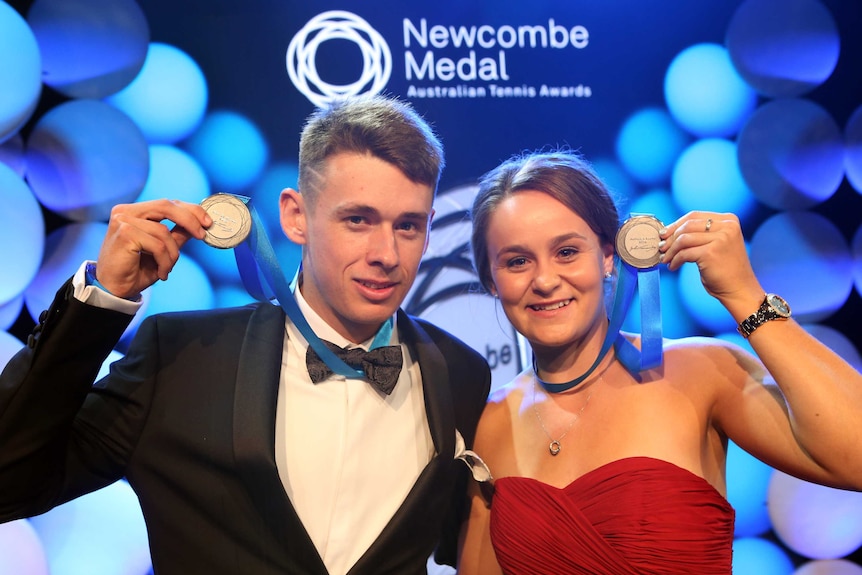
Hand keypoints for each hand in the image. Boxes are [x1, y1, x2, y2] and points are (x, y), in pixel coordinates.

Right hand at [95, 199, 212, 298]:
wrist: (114, 289)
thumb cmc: (136, 270)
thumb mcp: (162, 250)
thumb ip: (176, 235)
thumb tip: (199, 224)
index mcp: (134, 212)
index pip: (167, 203)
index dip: (190, 210)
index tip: (207, 221)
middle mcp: (126, 212)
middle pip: (166, 206)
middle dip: (190, 219)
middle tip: (202, 235)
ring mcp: (123, 221)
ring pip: (164, 232)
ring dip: (172, 254)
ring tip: (167, 268)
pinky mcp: (124, 233)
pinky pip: (158, 245)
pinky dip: (165, 261)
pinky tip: (161, 272)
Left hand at [658, 212, 763, 315]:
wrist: (739, 289)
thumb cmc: (725, 269)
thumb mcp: (717, 243)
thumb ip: (701, 234)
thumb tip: (670, 231)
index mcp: (729, 220)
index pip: (694, 215)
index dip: (676, 224)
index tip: (664, 233)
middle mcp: (727, 226)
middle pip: (687, 225)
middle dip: (670, 237)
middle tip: (661, 248)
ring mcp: (720, 239)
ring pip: (683, 239)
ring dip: (670, 251)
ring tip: (665, 259)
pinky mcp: (711, 252)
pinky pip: (684, 253)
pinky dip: (675, 260)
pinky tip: (673, 267)